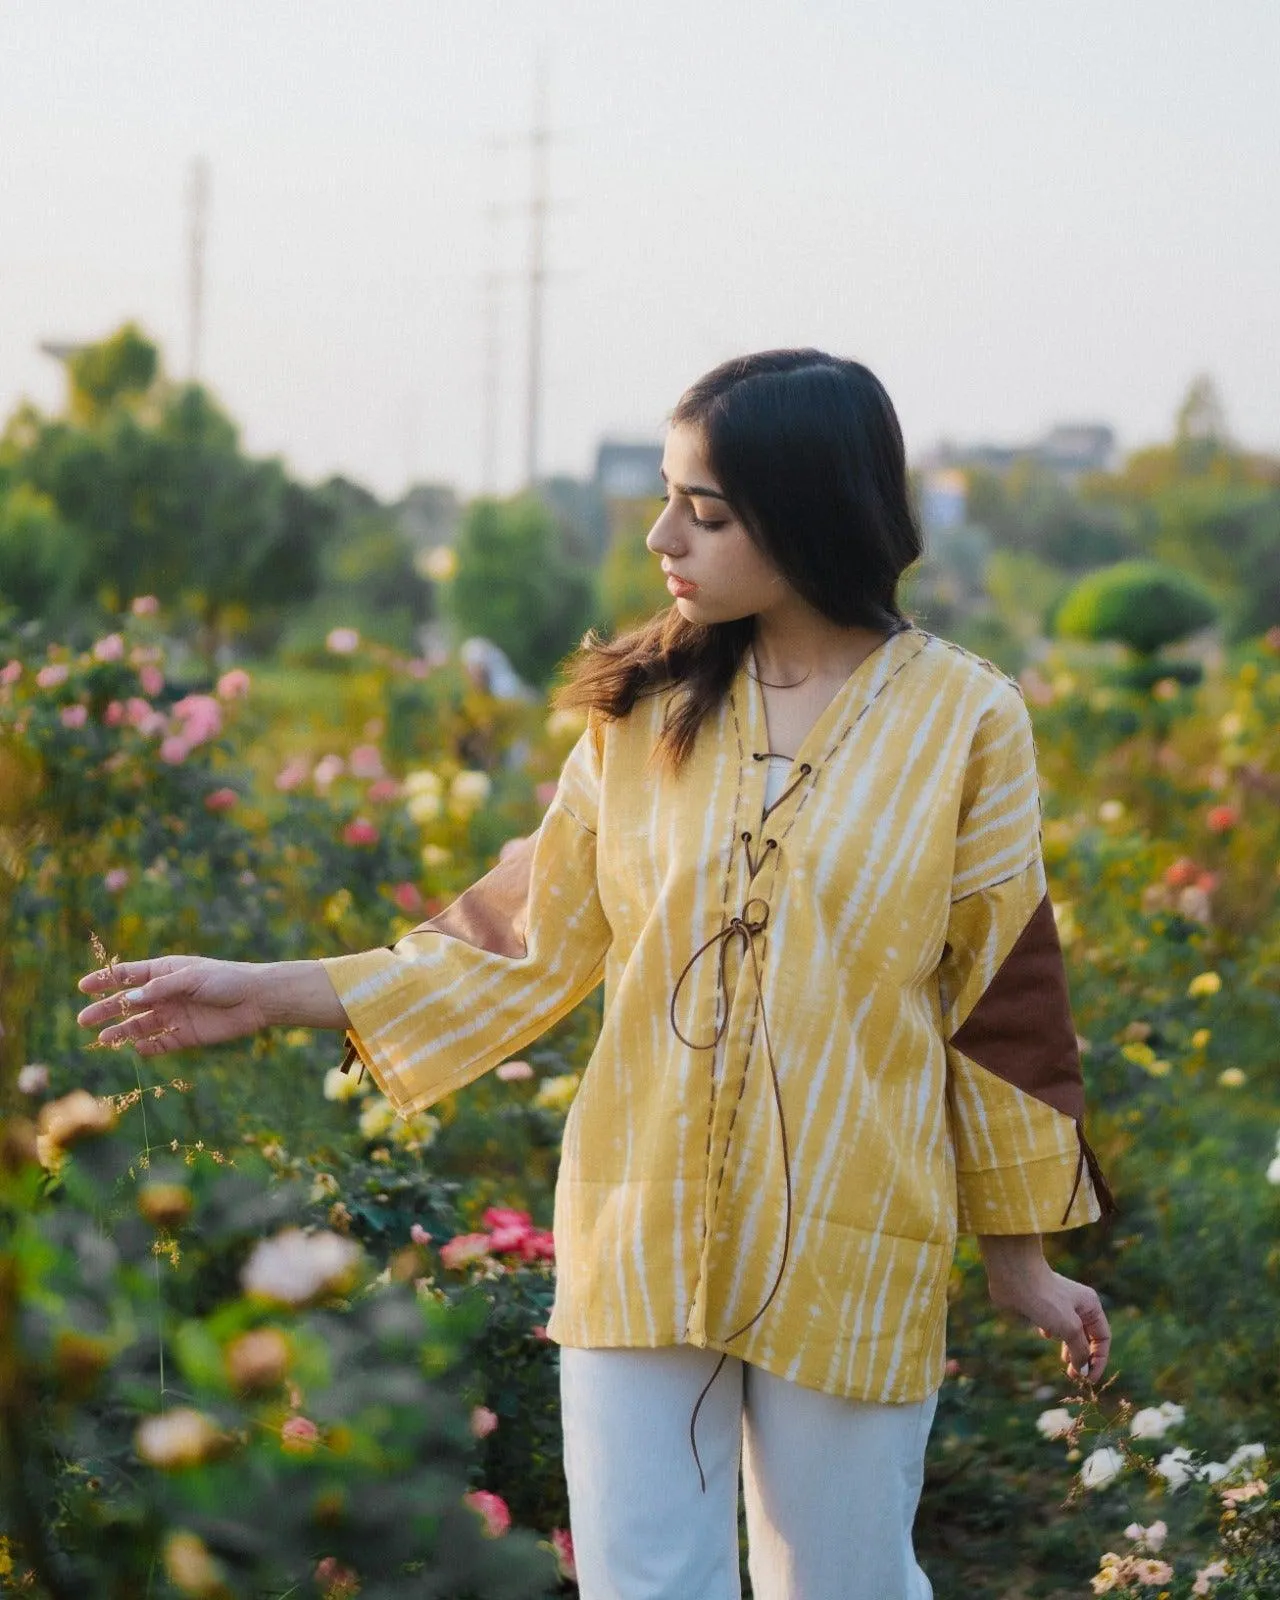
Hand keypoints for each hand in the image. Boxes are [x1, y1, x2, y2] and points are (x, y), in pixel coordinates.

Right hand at [77, 956, 270, 1054]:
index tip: (83, 986)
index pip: (129, 975)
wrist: (256, 999)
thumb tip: (129, 998)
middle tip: (83, 1020)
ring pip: (140, 1025)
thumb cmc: (225, 979)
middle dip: (106, 1010)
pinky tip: (136, 1049)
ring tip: (103, 1040)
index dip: (106, 980)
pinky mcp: (185, 1035)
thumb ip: (160, 988)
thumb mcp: (191, 978)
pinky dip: (148, 1047)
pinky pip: (160, 1043)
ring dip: (121, 1032)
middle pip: (128, 1003)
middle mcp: (165, 994)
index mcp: (165, 972)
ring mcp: (174, 1015)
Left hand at [980, 1237, 1110, 1384]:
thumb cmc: (1046, 1299)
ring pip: (1070, 1332)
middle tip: (1074, 1376)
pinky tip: (1046, 1335)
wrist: (1014, 1277)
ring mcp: (1059, 1305)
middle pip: (1087, 1337)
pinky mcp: (1042, 1306)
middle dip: (1083, 1357)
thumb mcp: (1069, 1328)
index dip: (1099, 1360)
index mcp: (1090, 1306)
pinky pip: (1053, 1325)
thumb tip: (1082, 1369)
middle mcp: (1077, 1305)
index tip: (1089, 1379)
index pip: (1102, 1338)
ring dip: (1069, 1349)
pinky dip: (1053, 1334)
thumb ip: (1079, 1350)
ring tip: (1065, 1364)